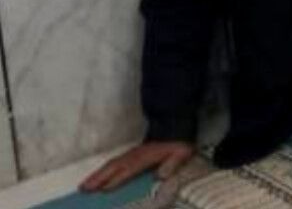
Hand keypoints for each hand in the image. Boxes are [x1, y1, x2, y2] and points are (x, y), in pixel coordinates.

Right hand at [79, 141, 195, 192]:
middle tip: (83, 189)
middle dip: (98, 178)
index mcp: (146, 157)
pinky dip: (101, 171)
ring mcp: (129, 155)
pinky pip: (111, 163)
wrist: (174, 131)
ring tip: (82, 186)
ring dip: (96, 175)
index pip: (129, 169)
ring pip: (109, 165)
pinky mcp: (127, 155)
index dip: (118, 178)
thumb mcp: (180, 154)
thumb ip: (172, 164)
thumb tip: (161, 175)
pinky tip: (93, 179)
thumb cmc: (176, 146)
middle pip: (113, 167)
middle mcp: (134, 156)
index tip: (105, 189)